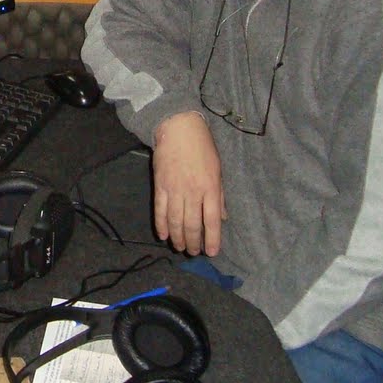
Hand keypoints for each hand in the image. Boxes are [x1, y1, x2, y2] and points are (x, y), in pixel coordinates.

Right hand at [151, 112, 225, 255]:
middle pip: (192, 224)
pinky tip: (163, 235)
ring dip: (178, 237)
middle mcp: (193, 192)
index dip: (212, 239)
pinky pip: (160, 210)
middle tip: (194, 253)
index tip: (211, 252)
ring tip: (180, 247)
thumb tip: (222, 218)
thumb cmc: (203, 147)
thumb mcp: (218, 170)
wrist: (179, 129)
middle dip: (193, 242)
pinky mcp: (160, 186)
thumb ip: (219, 195)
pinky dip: (161, 225)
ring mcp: (175, 190)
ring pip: (175, 221)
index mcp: (210, 188)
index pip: (212, 220)